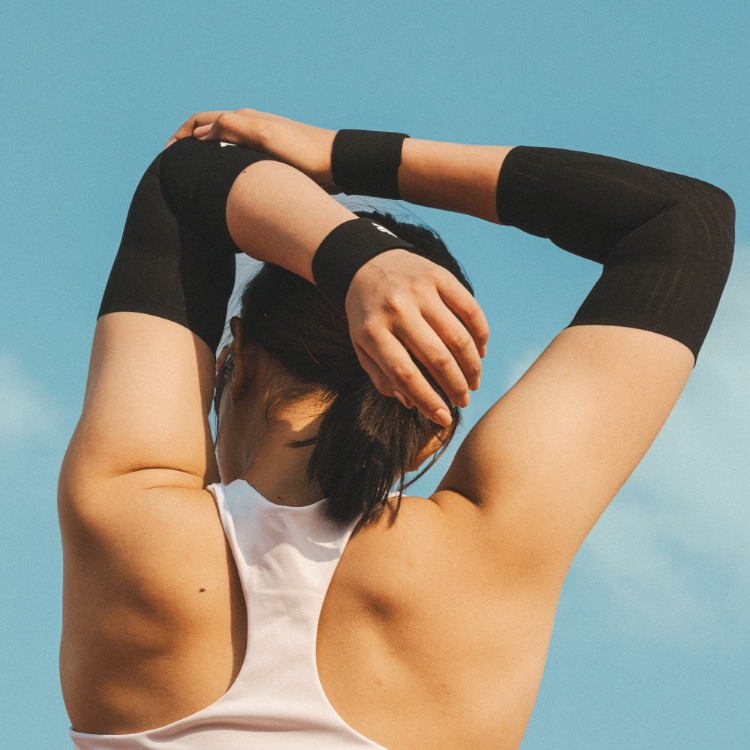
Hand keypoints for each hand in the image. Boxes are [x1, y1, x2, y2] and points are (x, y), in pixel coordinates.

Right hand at [166, 109, 338, 191]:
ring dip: (204, 157)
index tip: (165, 154)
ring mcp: (259, 143)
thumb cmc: (302, 151)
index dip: (180, 135)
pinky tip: (225, 184)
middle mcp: (249, 127)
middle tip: (173, 167)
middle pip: (209, 132)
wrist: (336, 164)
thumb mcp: (264, 135)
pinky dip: (223, 166)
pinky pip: (237, 159)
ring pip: (222, 146)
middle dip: (187, 145)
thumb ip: (232, 128)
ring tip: (193, 176)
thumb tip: (200, 132)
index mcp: (244, 119)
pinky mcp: (270, 159)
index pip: (201, 121)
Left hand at [346, 249, 488, 426]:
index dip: (428, 400)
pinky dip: (480, 335)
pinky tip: (480, 352)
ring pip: (458, 337)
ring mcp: (420, 291)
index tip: (444, 419)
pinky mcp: (439, 276)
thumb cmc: (366, 315)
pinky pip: (470, 310)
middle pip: (437, 358)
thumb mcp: (361, 347)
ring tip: (473, 383)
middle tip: (463, 402)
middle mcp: (397, 310)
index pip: (405, 374)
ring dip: (472, 367)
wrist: (366, 263)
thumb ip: (382, 377)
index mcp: (373, 332)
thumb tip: (411, 403)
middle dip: (456, 387)